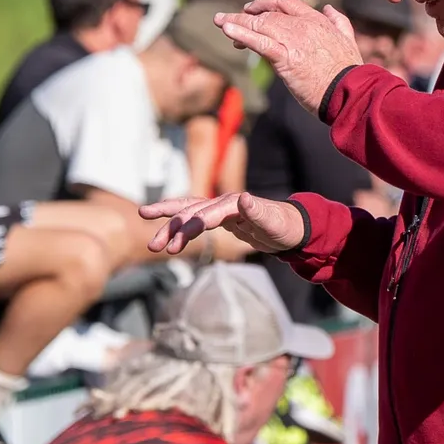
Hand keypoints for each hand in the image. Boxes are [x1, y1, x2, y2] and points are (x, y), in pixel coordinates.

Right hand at [140, 193, 306, 256]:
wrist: (290, 227)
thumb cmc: (284, 226)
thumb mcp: (274, 223)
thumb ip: (258, 211)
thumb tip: (244, 198)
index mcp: (233, 203)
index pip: (207, 214)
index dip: (191, 227)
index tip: (176, 244)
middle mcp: (222, 203)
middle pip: (190, 211)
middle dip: (170, 226)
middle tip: (154, 245)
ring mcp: (218, 210)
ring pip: (187, 215)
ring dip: (169, 228)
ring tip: (153, 245)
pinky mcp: (217, 218)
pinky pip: (192, 220)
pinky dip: (178, 226)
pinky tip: (168, 235)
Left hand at [216, 0, 362, 115]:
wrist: (352, 92)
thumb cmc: (349, 72)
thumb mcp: (348, 40)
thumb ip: (339, 22)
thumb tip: (328, 8)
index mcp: (317, 20)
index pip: (286, 3)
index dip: (265, 3)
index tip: (251, 9)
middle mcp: (304, 25)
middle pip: (267, 14)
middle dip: (244, 16)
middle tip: (225, 19)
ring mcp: (294, 40)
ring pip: (260, 25)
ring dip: (236, 22)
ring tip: (219, 21)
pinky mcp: (286, 58)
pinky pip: (259, 42)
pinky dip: (241, 34)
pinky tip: (227, 30)